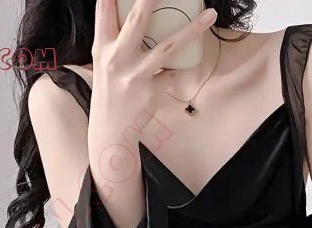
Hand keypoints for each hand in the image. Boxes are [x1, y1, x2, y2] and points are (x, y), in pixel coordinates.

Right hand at [91, 0, 217, 131]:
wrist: (110, 131)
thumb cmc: (109, 93)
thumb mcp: (103, 63)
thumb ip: (115, 40)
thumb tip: (138, 15)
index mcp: (102, 47)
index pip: (104, 8)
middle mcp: (117, 58)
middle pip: (138, 19)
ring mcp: (136, 75)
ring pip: (169, 47)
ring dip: (192, 29)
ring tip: (210, 15)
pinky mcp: (152, 92)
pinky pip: (173, 73)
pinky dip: (181, 67)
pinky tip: (188, 62)